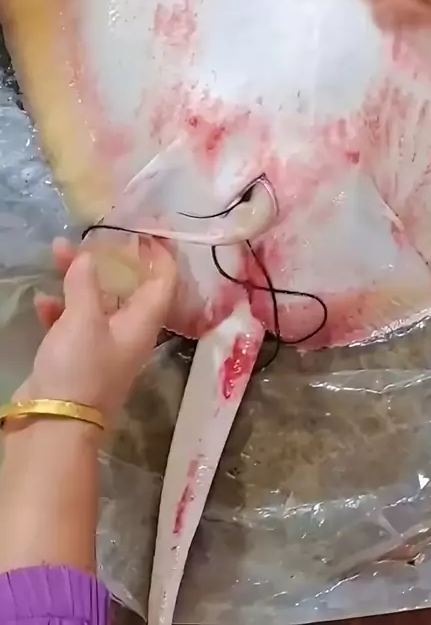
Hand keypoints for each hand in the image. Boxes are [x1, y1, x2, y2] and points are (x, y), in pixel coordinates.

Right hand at [15, 238, 176, 423]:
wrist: (53, 424)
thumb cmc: (80, 368)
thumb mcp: (83, 319)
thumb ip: (86, 283)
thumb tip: (89, 258)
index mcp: (143, 322)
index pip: (164, 281)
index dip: (160, 254)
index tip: (148, 230)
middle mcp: (129, 332)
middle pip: (128, 287)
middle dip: (110, 260)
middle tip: (94, 237)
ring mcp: (103, 345)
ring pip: (97, 302)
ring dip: (79, 279)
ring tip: (56, 254)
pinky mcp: (77, 357)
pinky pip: (72, 323)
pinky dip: (60, 309)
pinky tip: (42, 302)